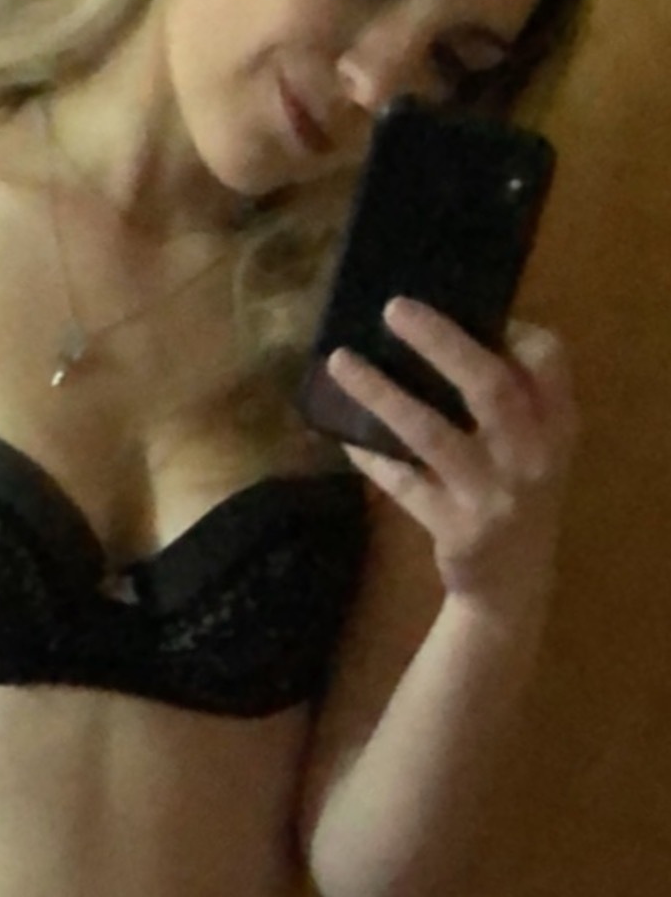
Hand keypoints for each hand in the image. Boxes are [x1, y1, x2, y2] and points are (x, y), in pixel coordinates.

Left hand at [325, 298, 577, 615]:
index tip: (472, 308)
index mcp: (556, 427)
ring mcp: (492, 496)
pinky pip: (402, 482)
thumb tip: (441, 329)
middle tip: (393, 309)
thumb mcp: (532, 448)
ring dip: (382, 394)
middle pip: (490, 387)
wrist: (512, 588)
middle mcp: (531, 458)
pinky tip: (341, 431)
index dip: (513, 328)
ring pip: (431, 434)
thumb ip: (510, 399)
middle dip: (441, 341)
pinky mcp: (454, 528)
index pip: (548, 361)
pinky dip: (370, 454)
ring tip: (340, 362)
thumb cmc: (516, 497)